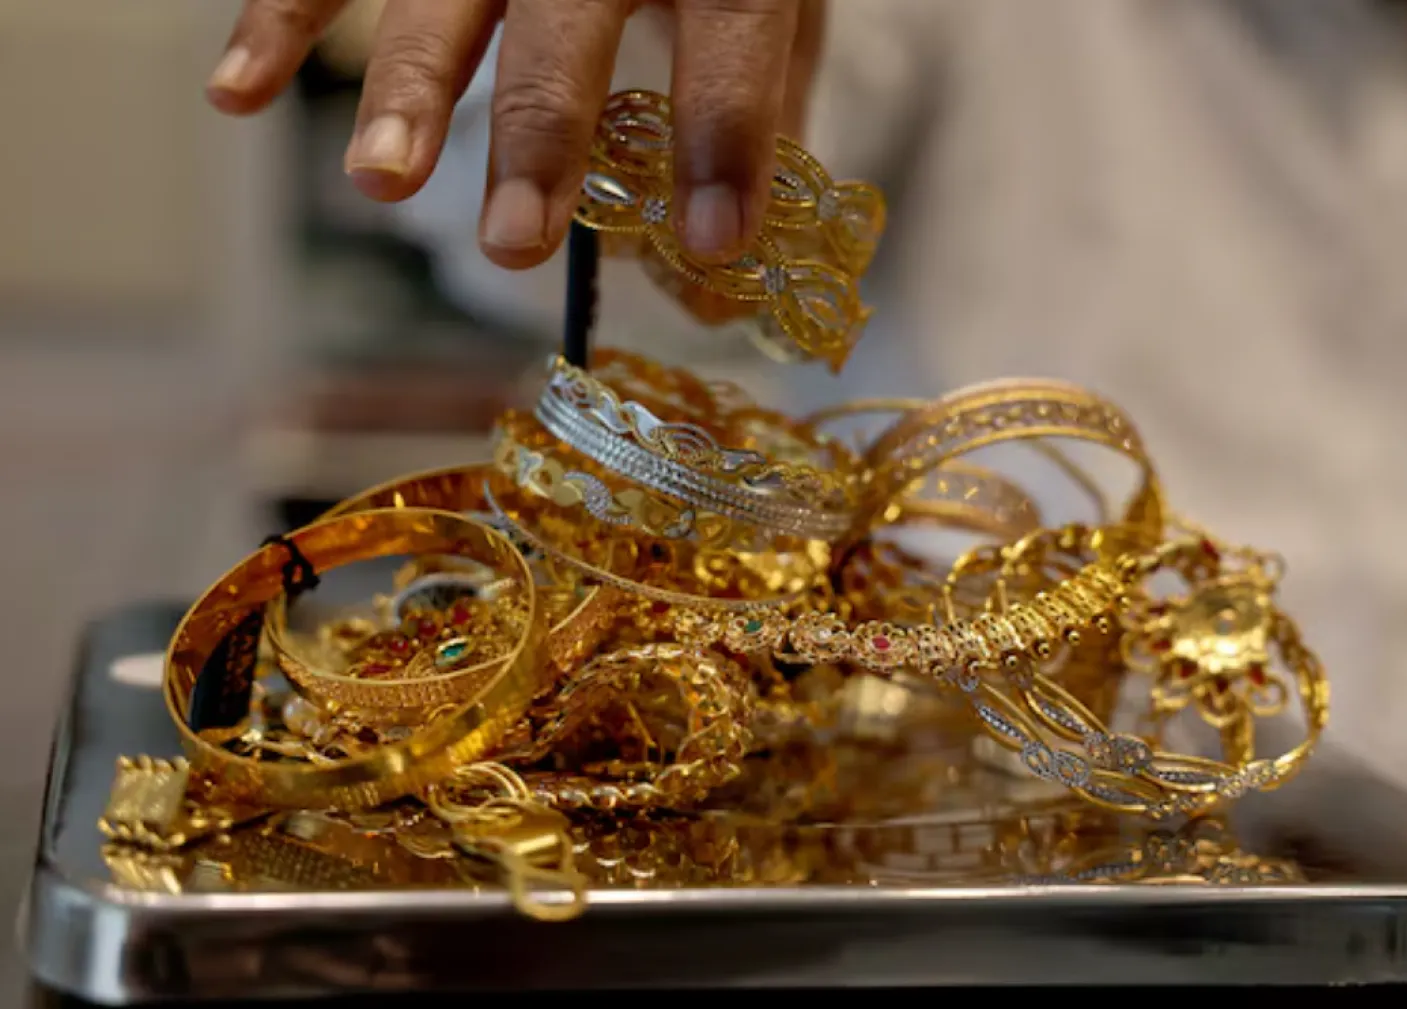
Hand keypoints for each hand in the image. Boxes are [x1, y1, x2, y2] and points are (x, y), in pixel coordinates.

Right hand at [207, 0, 824, 269]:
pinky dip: (279, 18)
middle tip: (515, 241)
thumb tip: (716, 271)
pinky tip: (238, 95)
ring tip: (384, 183)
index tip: (712, 240)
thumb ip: (760, 110)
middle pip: (563, 25)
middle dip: (539, 135)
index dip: (726, 135)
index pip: (730, 32)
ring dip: (407, 90)